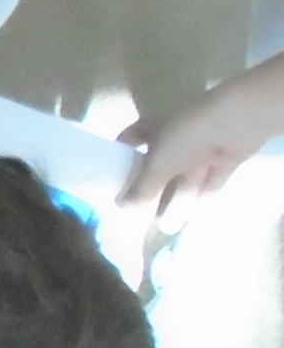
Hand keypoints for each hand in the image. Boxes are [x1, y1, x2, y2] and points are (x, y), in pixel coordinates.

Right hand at [121, 80, 282, 210]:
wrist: (236, 121)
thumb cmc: (186, 135)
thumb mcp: (156, 163)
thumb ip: (140, 188)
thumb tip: (121, 208)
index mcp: (152, 126)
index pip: (130, 140)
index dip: (120, 157)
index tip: (111, 179)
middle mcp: (175, 135)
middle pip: (158, 164)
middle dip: (150, 187)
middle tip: (140, 212)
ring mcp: (201, 147)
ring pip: (184, 176)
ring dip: (177, 199)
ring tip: (167, 226)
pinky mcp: (224, 158)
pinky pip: (209, 181)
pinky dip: (201, 196)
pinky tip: (191, 217)